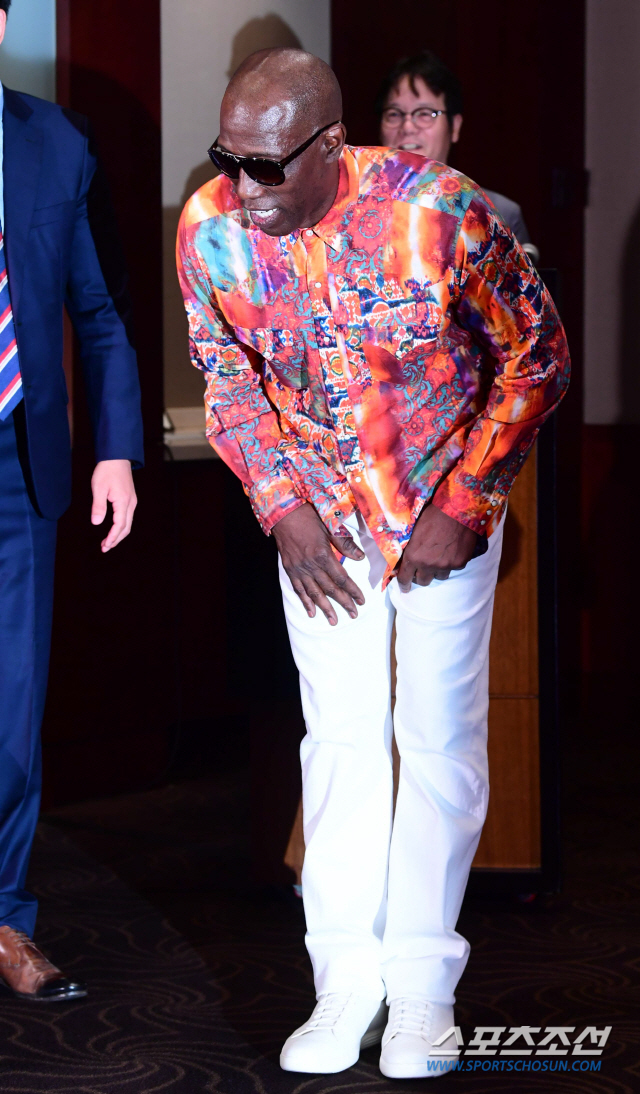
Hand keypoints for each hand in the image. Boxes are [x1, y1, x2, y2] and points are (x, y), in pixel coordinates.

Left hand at [91, 459, 136, 552]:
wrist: (117, 456)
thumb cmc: (106, 470)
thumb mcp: (98, 488)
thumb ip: (98, 506)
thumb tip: (97, 523)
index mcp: (123, 502)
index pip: (119, 525)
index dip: (112, 537)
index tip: (104, 546)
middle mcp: (130, 503)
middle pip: (126, 527)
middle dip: (116, 539)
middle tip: (104, 548)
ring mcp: (132, 501)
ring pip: (128, 523)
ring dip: (119, 534)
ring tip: (108, 542)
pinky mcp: (130, 499)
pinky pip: (127, 517)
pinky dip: (121, 526)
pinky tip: (114, 529)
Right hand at [272, 502, 365, 624]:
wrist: (283, 514)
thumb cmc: (308, 518)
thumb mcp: (329, 527)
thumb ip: (345, 544)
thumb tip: (360, 557)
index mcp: (323, 555)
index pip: (342, 578)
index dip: (353, 591)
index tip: (361, 600)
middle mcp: (311, 565)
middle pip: (330, 589)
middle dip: (343, 603)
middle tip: (353, 615)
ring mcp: (299, 569)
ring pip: (314, 593)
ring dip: (325, 608)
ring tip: (334, 620)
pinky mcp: (290, 570)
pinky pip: (298, 590)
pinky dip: (305, 602)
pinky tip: (312, 612)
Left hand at [398, 504, 478, 591]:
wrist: (456, 509)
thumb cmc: (432, 516)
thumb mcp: (413, 531)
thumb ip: (409, 548)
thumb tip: (404, 560)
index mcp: (414, 556)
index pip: (405, 577)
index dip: (404, 584)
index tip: (405, 589)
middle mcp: (428, 564)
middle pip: (423, 581)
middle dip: (421, 576)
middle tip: (423, 569)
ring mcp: (445, 565)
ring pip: (439, 577)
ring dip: (437, 570)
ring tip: (439, 558)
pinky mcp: (460, 563)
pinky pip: (453, 569)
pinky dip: (451, 563)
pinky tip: (452, 551)